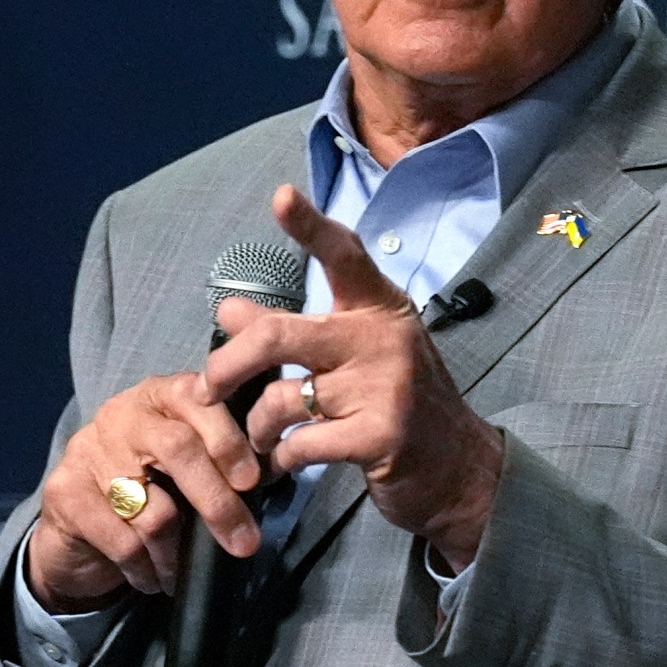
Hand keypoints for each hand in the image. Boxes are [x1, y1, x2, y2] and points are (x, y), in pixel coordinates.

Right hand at [26, 373, 265, 610]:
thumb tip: (272, 477)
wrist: (75, 530)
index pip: (198, 401)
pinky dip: (145, 570)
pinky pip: (122, 541)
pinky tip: (150, 578)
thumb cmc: (148, 494)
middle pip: (177, 449)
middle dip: (216, 501)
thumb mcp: (186, 469)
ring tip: (181, 573)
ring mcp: (87, 450)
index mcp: (160, 397)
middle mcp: (122, 415)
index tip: (251, 481)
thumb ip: (220, 463)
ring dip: (176, 554)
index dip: (227, 439)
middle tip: (242, 542)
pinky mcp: (64, 491)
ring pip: (152, 508)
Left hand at [203, 185, 504, 569]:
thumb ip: (292, 333)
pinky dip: (281, 459)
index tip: (281, 196)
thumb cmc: (397, 405)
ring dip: (258, 427)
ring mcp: (385, 386)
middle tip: (207, 388)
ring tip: (262, 439)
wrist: (460, 469)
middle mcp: (382, 338)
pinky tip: (284, 465)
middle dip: (228, 365)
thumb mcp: (352, 358)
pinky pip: (300, 444)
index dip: (309, 226)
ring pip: (281, 398)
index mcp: (379, 308)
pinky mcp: (381, 436)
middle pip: (278, 335)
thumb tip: (227, 309)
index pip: (343, 256)